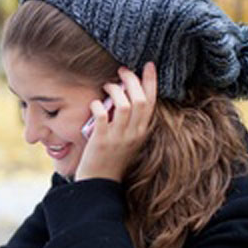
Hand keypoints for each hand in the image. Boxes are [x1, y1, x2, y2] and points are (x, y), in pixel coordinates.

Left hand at [75, 62, 156, 181]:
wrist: (99, 182)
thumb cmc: (112, 158)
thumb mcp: (129, 139)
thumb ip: (131, 120)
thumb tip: (125, 93)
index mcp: (142, 131)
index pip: (152, 101)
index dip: (151, 81)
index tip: (149, 65)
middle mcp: (133, 133)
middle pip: (140, 100)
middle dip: (132, 80)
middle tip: (121, 71)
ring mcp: (118, 137)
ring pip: (125, 105)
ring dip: (115, 91)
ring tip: (107, 85)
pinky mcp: (102, 141)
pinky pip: (102, 117)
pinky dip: (99, 105)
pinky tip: (95, 103)